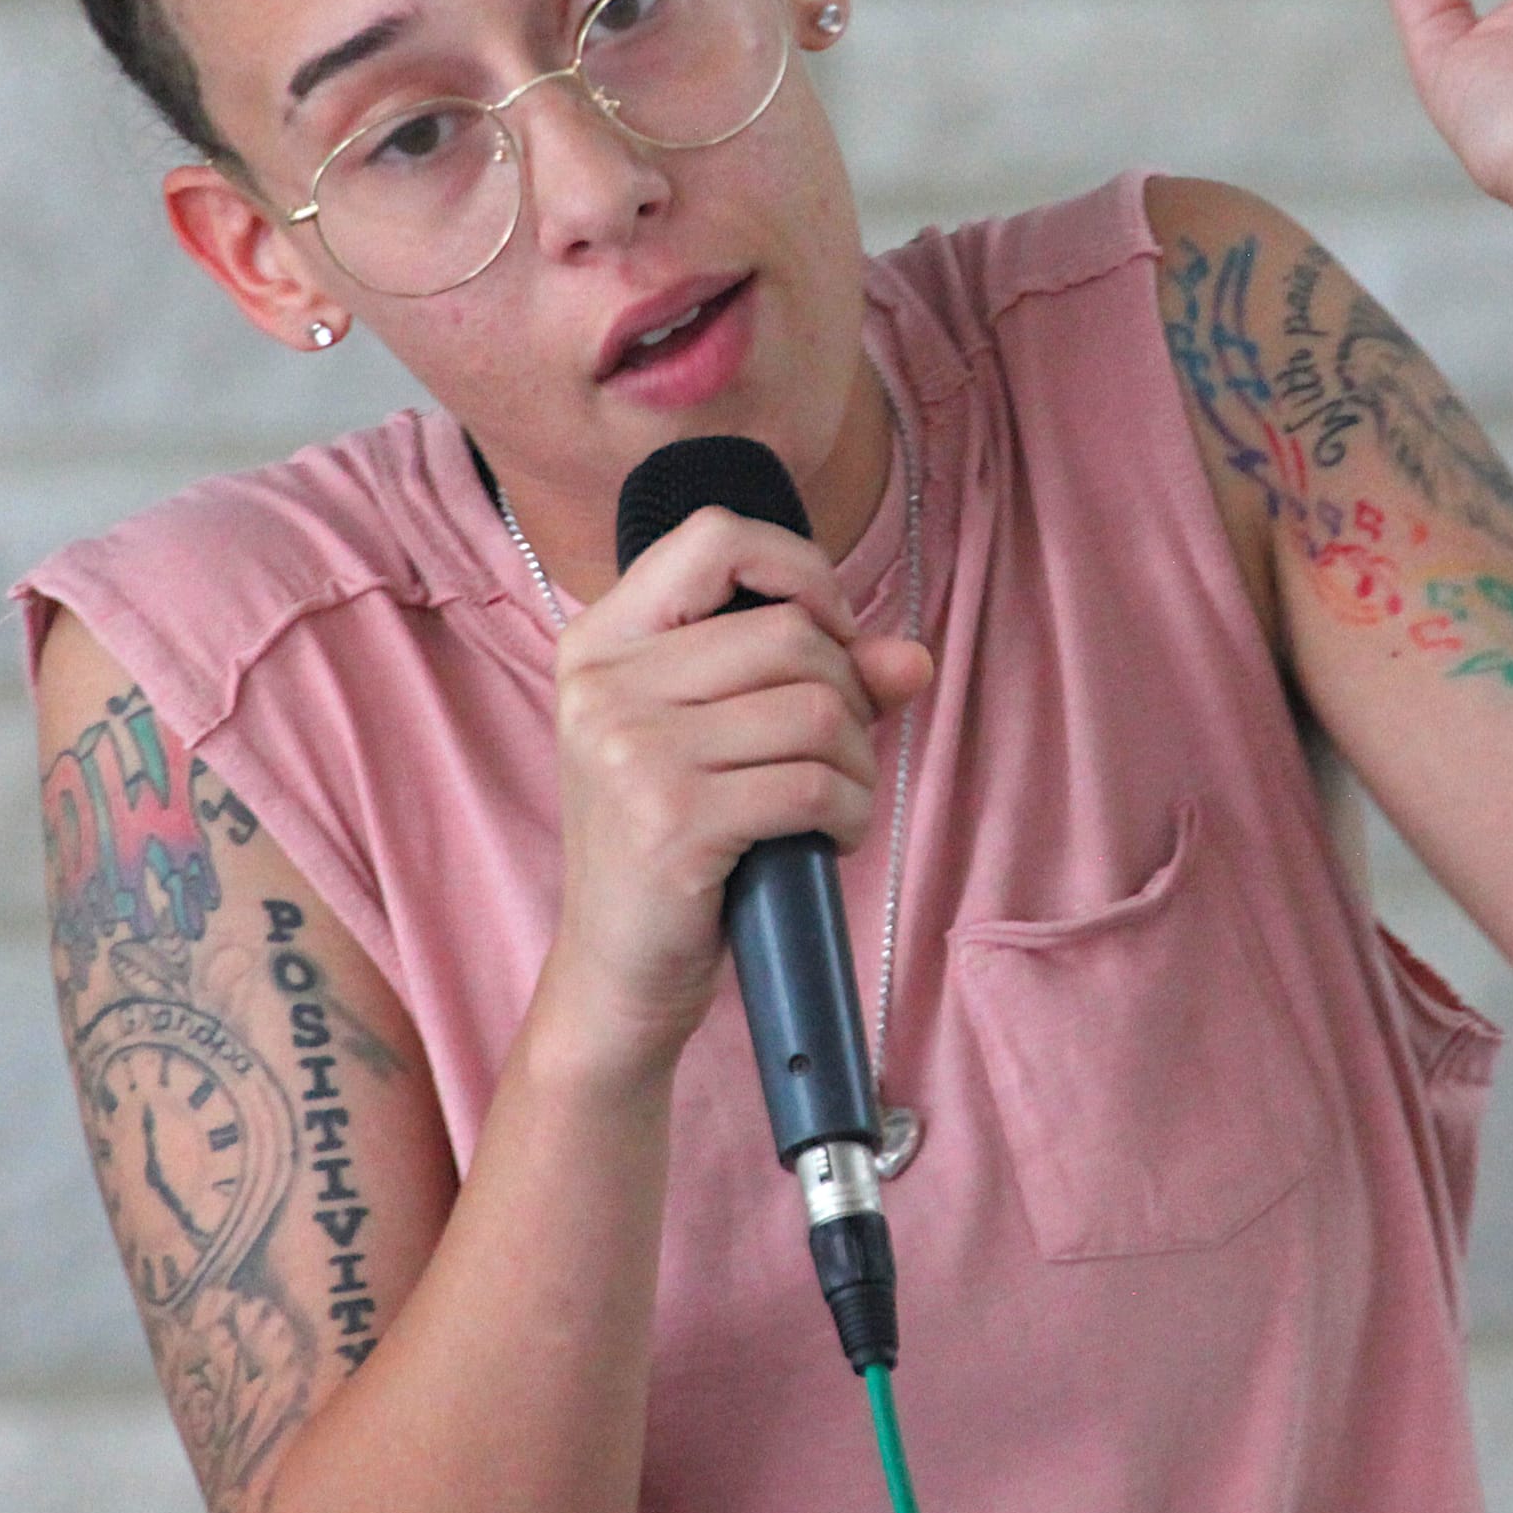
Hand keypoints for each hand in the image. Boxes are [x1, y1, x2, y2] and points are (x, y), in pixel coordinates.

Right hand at [542, 509, 932, 1081]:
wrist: (617, 975)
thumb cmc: (675, 844)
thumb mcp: (724, 741)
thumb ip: (815, 679)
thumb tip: (912, 657)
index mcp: (601, 642)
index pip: (715, 537)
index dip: (799, 570)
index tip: (828, 633)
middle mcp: (604, 684)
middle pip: (789, 632)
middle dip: (848, 693)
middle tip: (836, 753)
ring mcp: (630, 751)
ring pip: (816, 708)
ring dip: (856, 760)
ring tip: (832, 800)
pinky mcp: (672, 820)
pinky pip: (814, 783)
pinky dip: (848, 812)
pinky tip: (828, 837)